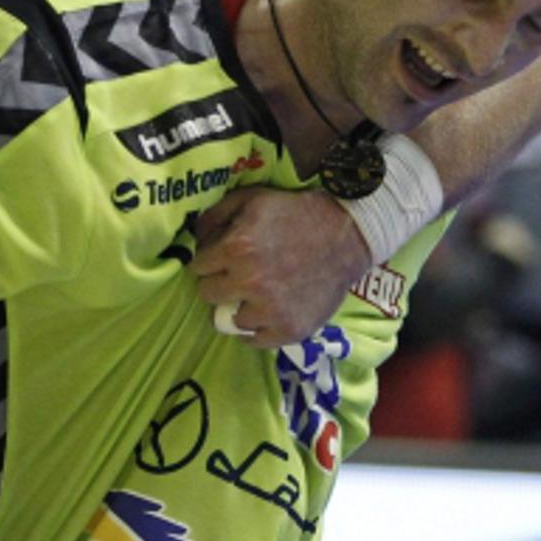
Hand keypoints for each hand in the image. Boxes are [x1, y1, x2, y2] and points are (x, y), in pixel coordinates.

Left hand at [189, 187, 372, 346]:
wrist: (347, 234)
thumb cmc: (295, 213)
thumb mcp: (252, 199)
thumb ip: (214, 216)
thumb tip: (193, 238)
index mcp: (235, 248)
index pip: (197, 267)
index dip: (210, 260)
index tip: (223, 258)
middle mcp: (249, 282)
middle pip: (208, 294)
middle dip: (220, 283)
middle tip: (239, 275)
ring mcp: (270, 310)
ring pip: (231, 319)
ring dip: (241, 306)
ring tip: (260, 293)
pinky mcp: (290, 329)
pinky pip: (255, 341)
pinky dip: (258, 329)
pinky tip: (267, 313)